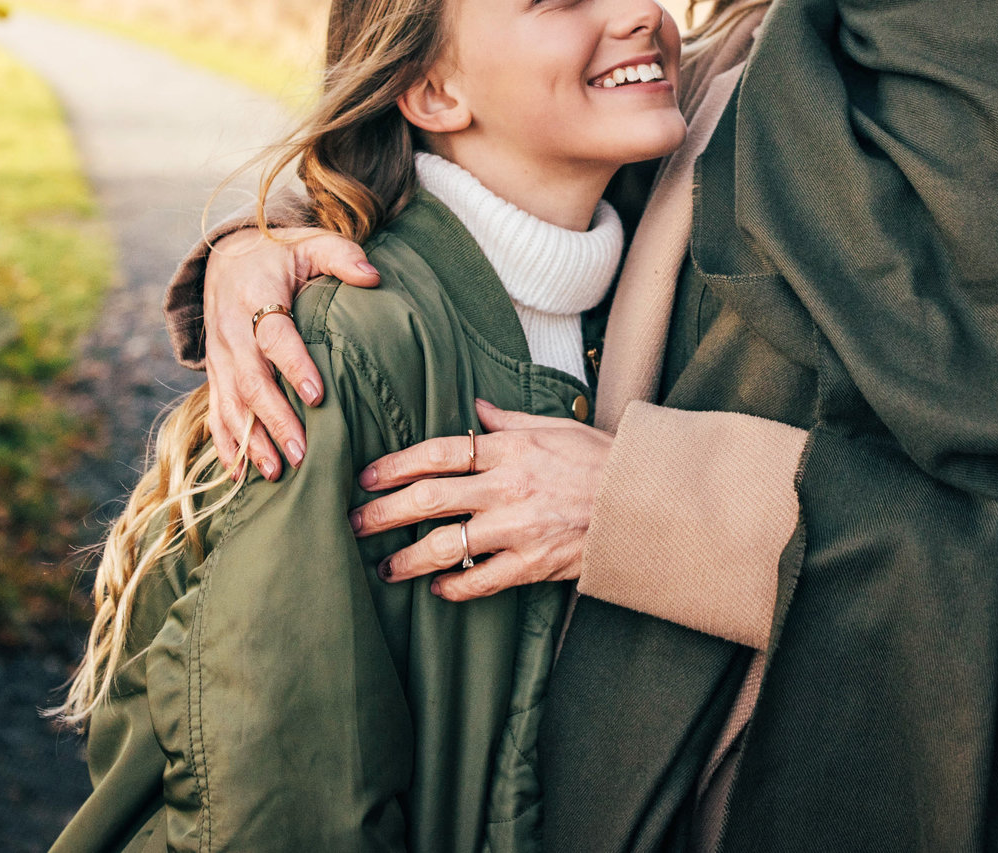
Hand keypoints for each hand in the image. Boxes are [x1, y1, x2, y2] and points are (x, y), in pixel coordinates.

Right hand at [200, 227, 378, 479]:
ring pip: (230, 403)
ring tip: (275, 473)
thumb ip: (342, 256)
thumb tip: (374, 277)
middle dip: (274, 419)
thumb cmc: (278, 254)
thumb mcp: (309, 243)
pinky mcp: (214, 373)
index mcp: (256, 296)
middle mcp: (231, 330)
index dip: (293, 365)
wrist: (225, 259)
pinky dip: (224, 444)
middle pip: (250, 380)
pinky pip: (214, 412)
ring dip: (250, 440)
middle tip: (301, 452)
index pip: (275, 335)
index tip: (317, 396)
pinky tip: (238, 474)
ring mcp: (218, 356)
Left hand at [350, 399, 612, 600]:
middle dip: (384, 513)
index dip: (397, 465)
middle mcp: (507, 488)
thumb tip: (476, 407)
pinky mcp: (532, 564)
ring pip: (446, 546)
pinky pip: (481, 580)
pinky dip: (455, 587)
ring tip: (385, 568)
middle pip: (430, 499)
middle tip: (353, 523)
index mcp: (509, 450)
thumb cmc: (601, 460)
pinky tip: (438, 590)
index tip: (367, 476)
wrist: (644, 503)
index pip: (439, 453)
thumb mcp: (556, 427)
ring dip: (408, 559)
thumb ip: (509, 420)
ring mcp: (517, 529)